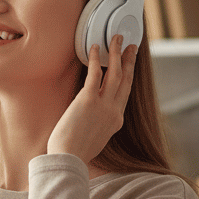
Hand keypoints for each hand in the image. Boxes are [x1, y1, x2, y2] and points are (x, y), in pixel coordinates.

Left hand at [47, 35, 136, 162]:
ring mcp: (104, 105)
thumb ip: (96, 126)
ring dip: (117, 53)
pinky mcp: (89, 100)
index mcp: (115, 122)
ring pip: (116, 73)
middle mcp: (114, 112)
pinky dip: (97, 59)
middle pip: (126, 80)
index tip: (128, 67)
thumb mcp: (93, 139)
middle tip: (131, 45)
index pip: (123, 95)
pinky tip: (96, 48)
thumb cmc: (73, 153)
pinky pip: (96, 74)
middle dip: (129, 61)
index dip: (127, 78)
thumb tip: (88, 119)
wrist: (68, 159)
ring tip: (116, 38)